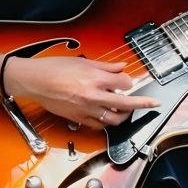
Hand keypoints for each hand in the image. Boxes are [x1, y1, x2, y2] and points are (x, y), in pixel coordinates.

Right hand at [3, 56, 160, 129]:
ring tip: (127, 110)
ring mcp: (86, 110)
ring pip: (114, 119)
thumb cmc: (55, 68)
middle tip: (152, 104)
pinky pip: (99, 125)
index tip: (128, 81)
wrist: (35, 81)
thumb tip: (121, 67)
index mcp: (95, 79)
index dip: (128, 82)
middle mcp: (93, 96)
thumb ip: (106, 67)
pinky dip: (107, 121)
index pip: (125, 83)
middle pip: (126, 104)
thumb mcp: (83, 62)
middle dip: (142, 104)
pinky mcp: (78, 118)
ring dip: (124, 115)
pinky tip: (108, 116)